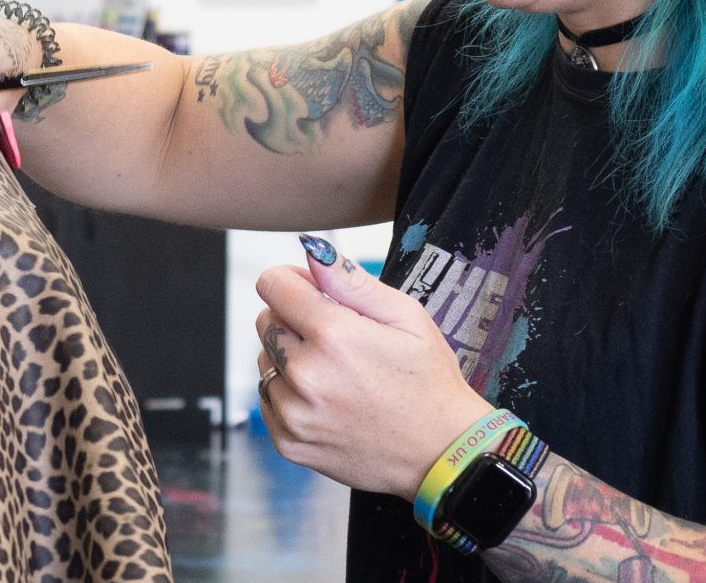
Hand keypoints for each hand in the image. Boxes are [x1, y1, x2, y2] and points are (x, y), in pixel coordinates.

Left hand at [253, 236, 494, 499]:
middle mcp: (306, 375)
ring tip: (336, 374)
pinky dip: (288, 395)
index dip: (293, 281)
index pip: (273, 285)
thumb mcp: (405, 317)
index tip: (312, 291)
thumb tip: (311, 253)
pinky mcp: (289, 442)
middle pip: (265, 321)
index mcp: (333, 335)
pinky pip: (268, 400)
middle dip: (292, 319)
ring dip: (289, 360)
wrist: (441, 453)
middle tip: (336, 339)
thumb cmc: (428, 381)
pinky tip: (328, 399)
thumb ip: (352, 281)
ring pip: (264, 361)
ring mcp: (294, 413)